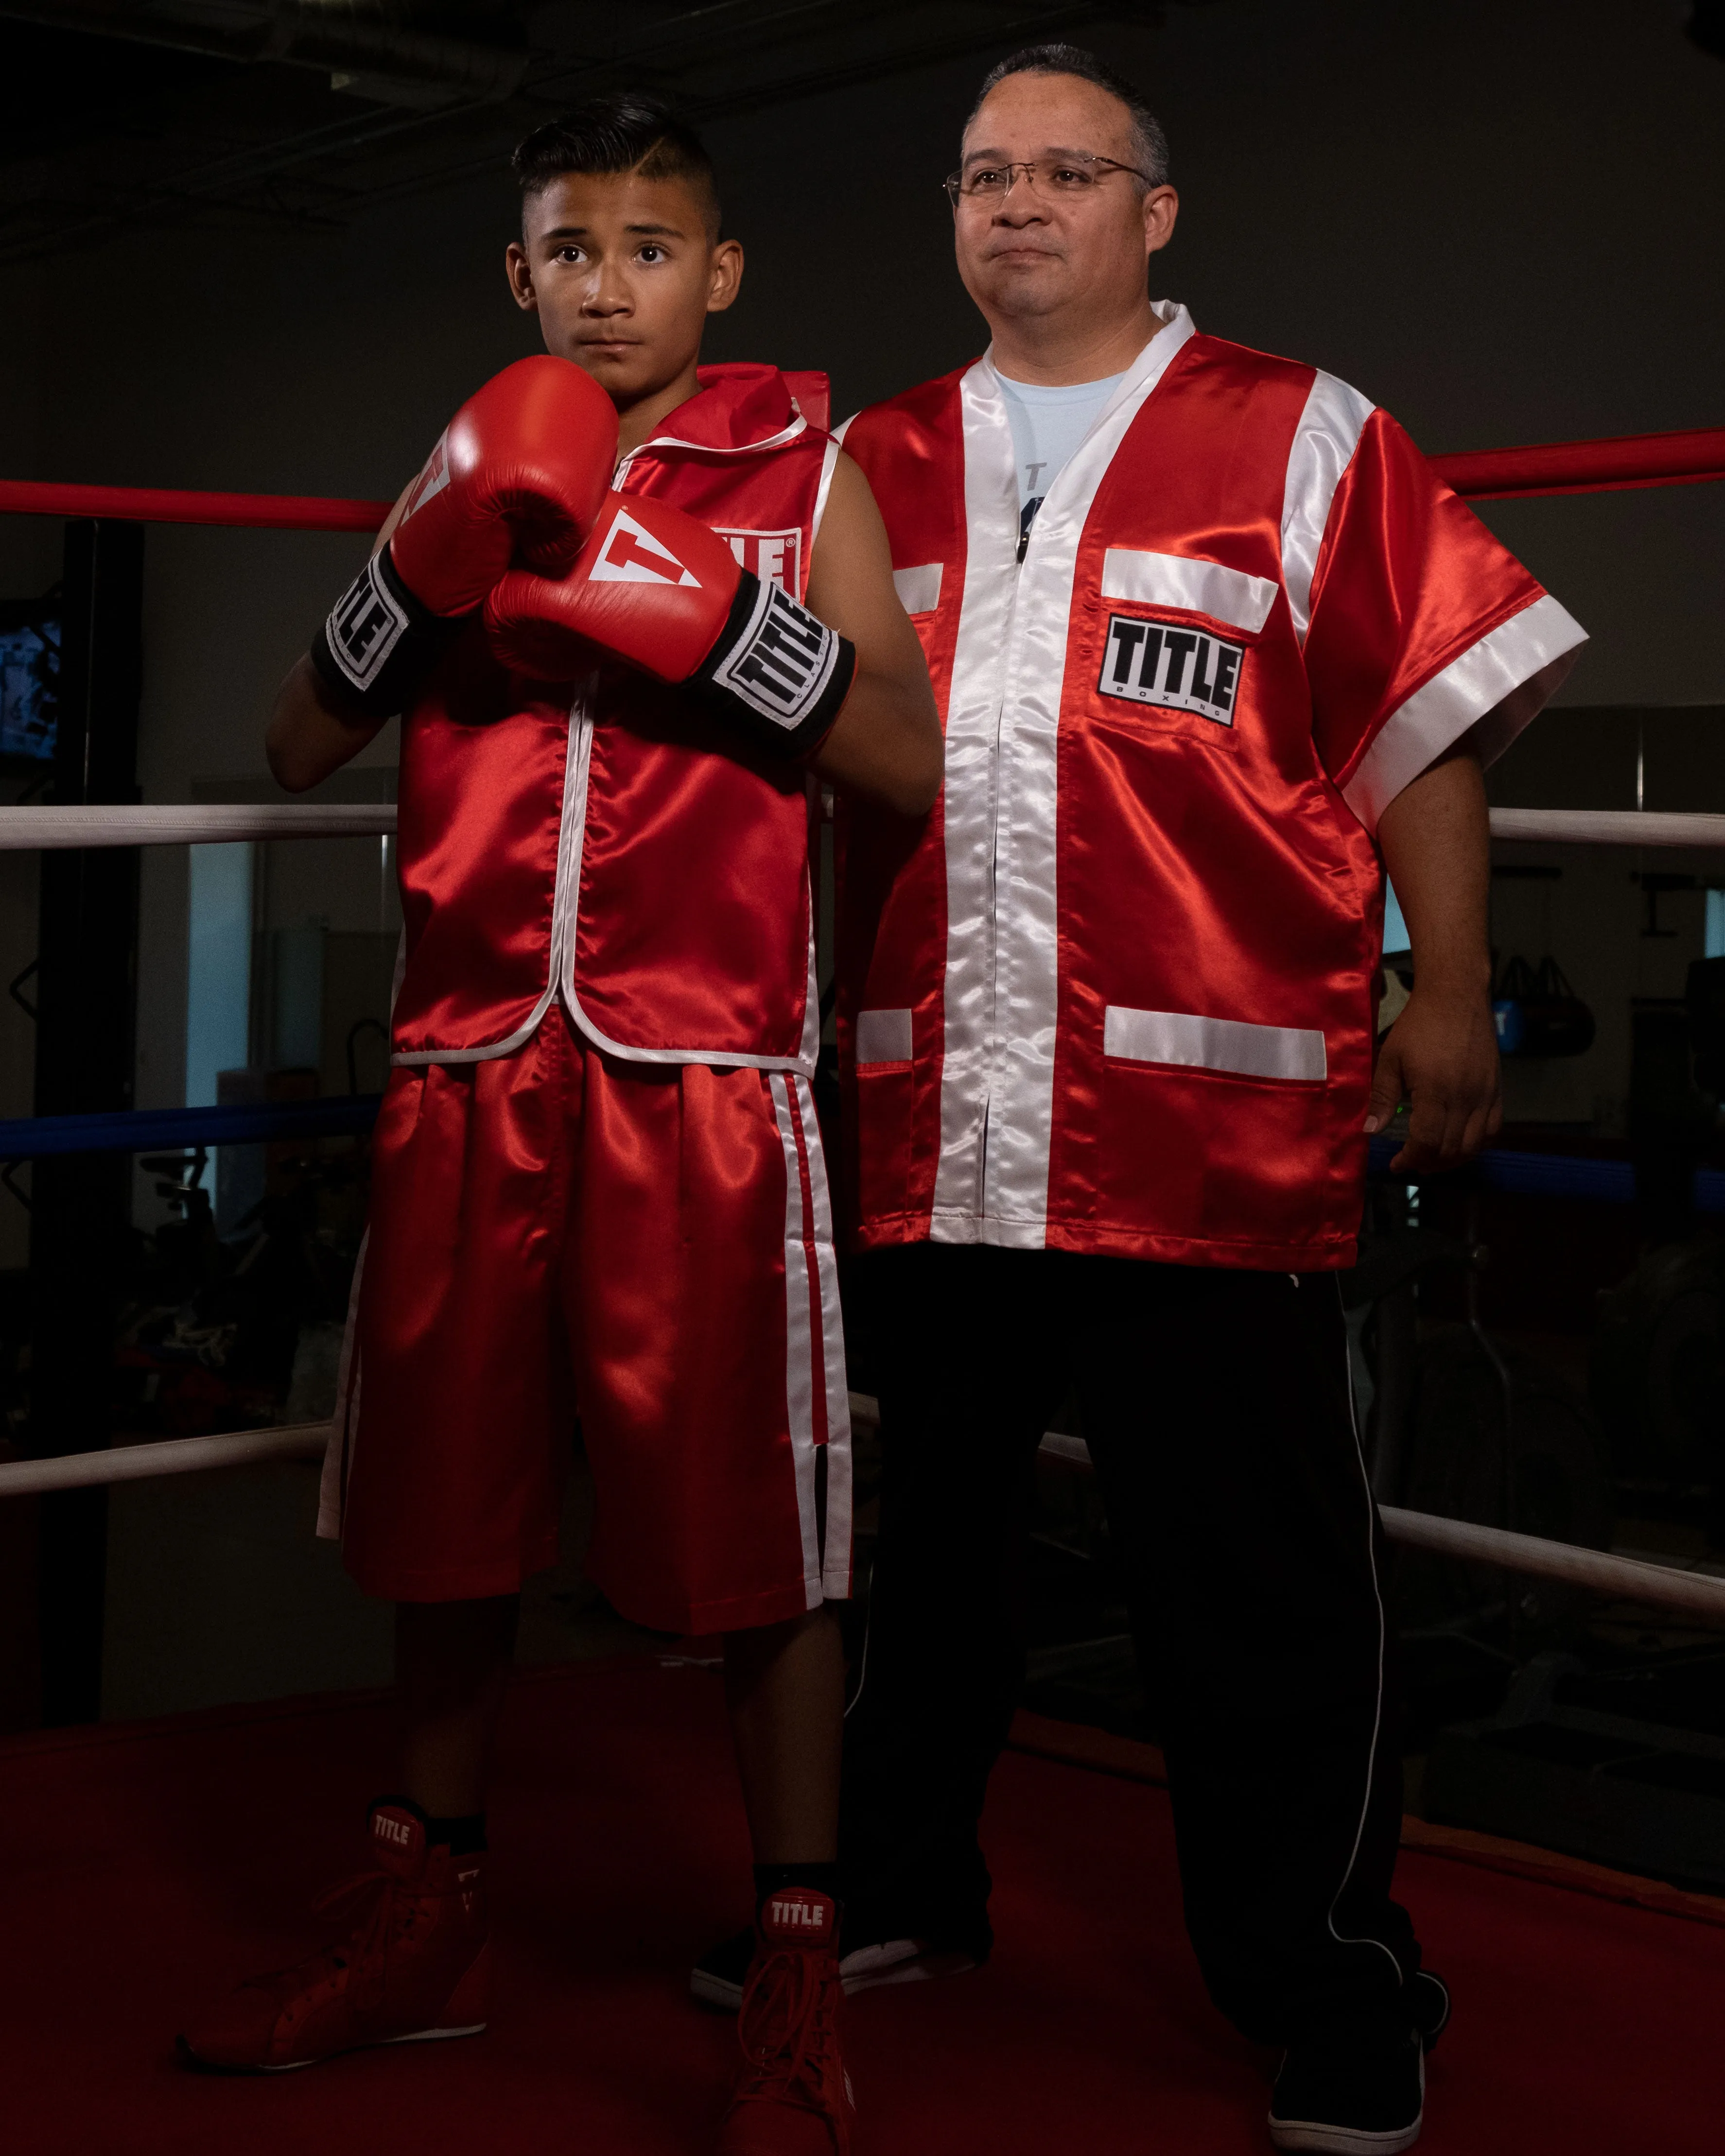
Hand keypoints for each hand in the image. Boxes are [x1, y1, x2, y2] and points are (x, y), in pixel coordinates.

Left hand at [1364, 985, 1501, 1171]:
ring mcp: (1486, 1094)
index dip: (1410, 1159)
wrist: (1456, 997)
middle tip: (1411, 1163)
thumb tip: (1371, 1131)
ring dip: (1453, 1160)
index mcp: (1436, 1090)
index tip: (1397, 1164)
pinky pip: (1494, 1129)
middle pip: (1451, 1149)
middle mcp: (1466, 1097)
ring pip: (1475, 1145)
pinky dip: (1477, 1145)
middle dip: (1429, 1163)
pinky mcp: (1498, 1089)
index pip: (1427, 1141)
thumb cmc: (1419, 1025)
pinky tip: (1460, 1145)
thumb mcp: (1391, 1058)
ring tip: (1432, 1160)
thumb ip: (1383, 1097)